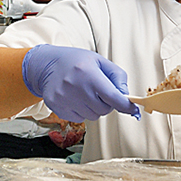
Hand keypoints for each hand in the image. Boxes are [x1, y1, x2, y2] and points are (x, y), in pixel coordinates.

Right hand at [22, 44, 140, 122]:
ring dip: (95, 108)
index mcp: (88, 73)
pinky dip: (82, 111)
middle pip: (104, 109)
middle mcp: (75, 86)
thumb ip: (117, 77)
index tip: (133, 108)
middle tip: (100, 92)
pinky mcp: (56, 107)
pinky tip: (76, 98)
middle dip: (107, 103)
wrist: (47, 65)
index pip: (112, 96)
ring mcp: (64, 98)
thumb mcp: (100, 61)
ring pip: (93, 116)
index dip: (125, 105)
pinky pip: (79, 119)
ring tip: (86, 93)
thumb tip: (126, 95)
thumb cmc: (77, 62)